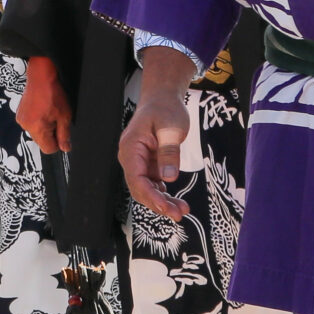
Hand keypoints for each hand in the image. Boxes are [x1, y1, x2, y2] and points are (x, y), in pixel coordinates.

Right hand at [18, 55, 71, 154]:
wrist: (40, 76)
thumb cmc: (53, 93)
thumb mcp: (65, 116)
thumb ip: (64, 134)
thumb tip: (65, 148)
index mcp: (37, 128)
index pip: (48, 149)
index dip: (57, 143)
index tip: (61, 132)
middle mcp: (26, 126)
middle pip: (41, 141)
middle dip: (50, 134)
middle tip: (55, 118)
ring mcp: (21, 120)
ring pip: (36, 133)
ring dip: (43, 127)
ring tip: (48, 112)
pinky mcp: (19, 114)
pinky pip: (31, 124)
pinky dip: (37, 120)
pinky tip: (41, 109)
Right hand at [119, 48, 195, 222]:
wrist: (162, 99)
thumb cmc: (164, 110)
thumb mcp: (170, 128)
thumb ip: (169, 153)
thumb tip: (169, 178)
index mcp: (130, 149)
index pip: (136, 179)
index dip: (150, 196)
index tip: (165, 208)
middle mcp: (131, 158)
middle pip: (140, 189)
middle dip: (158, 204)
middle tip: (179, 214)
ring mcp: (139, 163)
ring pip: (147, 189)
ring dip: (162, 202)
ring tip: (182, 210)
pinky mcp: (148, 165)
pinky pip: (153, 184)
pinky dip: (164, 194)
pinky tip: (177, 201)